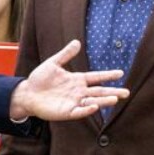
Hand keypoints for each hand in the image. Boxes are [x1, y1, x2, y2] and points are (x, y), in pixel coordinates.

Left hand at [10, 40, 129, 120]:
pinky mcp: (67, 112)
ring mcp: (73, 102)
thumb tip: (77, 42)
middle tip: (127, 92)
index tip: (120, 73)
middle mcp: (78, 91)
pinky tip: (94, 106)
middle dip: (112, 91)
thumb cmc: (39, 79)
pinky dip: (87, 109)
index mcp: (77, 80)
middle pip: (99, 91)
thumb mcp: (53, 63)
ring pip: (93, 102)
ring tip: (116, 99)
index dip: (108, 75)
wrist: (26, 93)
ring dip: (104, 101)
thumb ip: (65, 54)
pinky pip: (80, 111)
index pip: (96, 77)